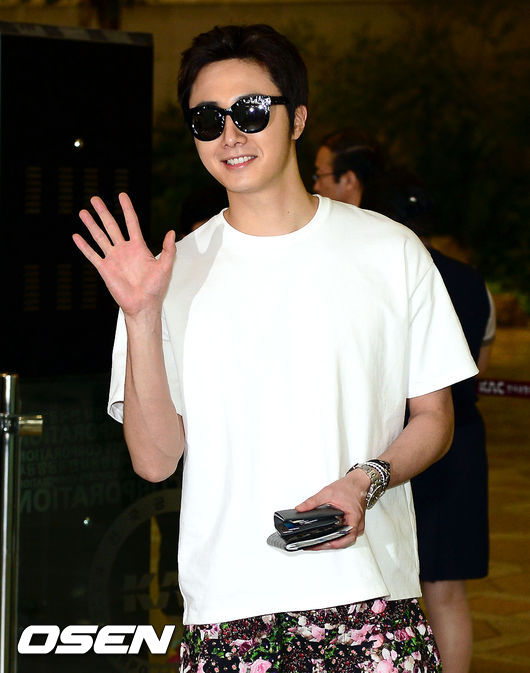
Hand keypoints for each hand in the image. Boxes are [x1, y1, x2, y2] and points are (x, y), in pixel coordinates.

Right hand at [73, 193, 175, 317]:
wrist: (143, 305)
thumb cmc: (156, 288)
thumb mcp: (166, 267)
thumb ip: (168, 250)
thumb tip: (171, 232)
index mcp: (139, 247)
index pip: (131, 222)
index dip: (127, 209)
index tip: (122, 195)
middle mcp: (124, 250)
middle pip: (112, 226)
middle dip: (103, 212)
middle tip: (94, 198)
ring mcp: (113, 258)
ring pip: (100, 237)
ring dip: (91, 225)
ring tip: (83, 212)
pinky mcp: (105, 269)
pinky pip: (92, 255)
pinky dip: (84, 246)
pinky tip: (76, 236)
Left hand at [295, 469, 370, 549]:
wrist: (358, 483)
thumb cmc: (348, 487)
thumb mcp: (327, 493)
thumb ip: (312, 501)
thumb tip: (301, 508)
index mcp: (353, 518)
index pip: (345, 537)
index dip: (332, 543)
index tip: (320, 544)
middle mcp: (357, 524)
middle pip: (344, 542)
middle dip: (328, 545)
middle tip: (314, 546)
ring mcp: (356, 525)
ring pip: (345, 540)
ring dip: (333, 542)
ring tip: (318, 543)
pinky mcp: (354, 524)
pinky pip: (346, 534)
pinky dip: (336, 536)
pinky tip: (327, 536)